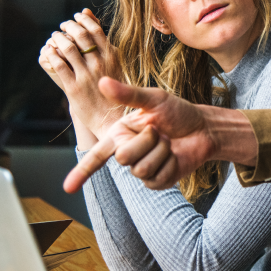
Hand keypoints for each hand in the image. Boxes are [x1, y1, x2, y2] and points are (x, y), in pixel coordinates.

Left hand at [41, 9, 123, 136]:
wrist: (112, 118)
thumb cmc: (114, 89)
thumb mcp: (115, 63)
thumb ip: (104, 43)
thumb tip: (91, 18)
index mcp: (112, 57)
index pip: (95, 29)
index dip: (83, 20)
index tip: (76, 17)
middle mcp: (100, 64)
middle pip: (80, 35)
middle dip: (69, 26)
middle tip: (63, 25)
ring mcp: (86, 76)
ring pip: (68, 48)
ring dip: (58, 38)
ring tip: (54, 37)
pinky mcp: (74, 88)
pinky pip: (59, 65)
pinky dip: (51, 55)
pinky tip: (49, 51)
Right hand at [63, 77, 256, 192]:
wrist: (203, 128)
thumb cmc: (178, 112)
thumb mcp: (154, 99)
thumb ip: (128, 94)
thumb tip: (102, 81)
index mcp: (120, 134)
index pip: (96, 156)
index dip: (81, 172)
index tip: (67, 188)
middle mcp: (128, 152)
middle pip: (123, 157)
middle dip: (146, 141)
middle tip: (160, 131)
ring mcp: (142, 169)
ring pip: (141, 168)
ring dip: (160, 152)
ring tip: (168, 142)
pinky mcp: (157, 181)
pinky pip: (156, 178)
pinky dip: (169, 164)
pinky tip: (174, 156)